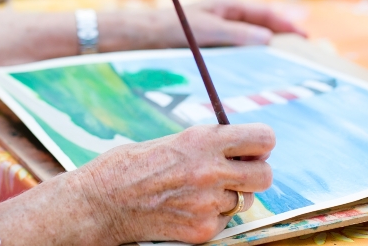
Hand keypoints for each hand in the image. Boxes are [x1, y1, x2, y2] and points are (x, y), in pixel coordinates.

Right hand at [74, 124, 275, 244]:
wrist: (101, 202)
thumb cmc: (131, 166)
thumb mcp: (173, 141)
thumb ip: (209, 145)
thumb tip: (241, 148)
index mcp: (203, 140)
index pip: (263, 138)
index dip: (261, 144)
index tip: (254, 148)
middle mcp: (210, 171)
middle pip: (265, 175)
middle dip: (255, 174)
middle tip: (239, 173)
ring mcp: (207, 204)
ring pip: (244, 201)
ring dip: (230, 197)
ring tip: (198, 192)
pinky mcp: (202, 230)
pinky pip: (225, 221)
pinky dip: (212, 216)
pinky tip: (186, 208)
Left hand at [102, 0, 304, 50]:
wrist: (144, 37)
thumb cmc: (173, 29)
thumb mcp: (208, 31)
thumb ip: (238, 33)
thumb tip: (268, 38)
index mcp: (228, 6)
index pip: (265, 13)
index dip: (286, 25)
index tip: (304, 38)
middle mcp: (227, 16)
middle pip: (263, 25)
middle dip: (283, 37)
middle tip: (304, 53)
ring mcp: (221, 30)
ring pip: (253, 39)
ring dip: (269, 50)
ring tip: (288, 64)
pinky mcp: (213, 45)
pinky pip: (240, 50)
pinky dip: (253, 58)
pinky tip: (260, 73)